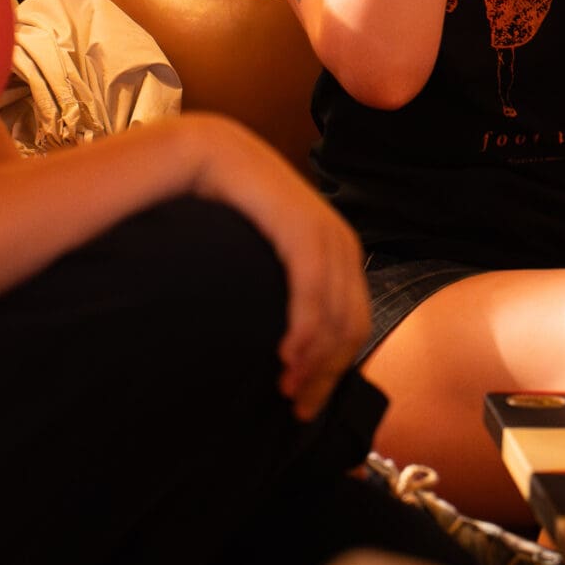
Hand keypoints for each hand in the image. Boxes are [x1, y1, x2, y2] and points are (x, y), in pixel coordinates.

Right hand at [187, 115, 371, 420]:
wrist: (210, 156)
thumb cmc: (229, 213)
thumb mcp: (266, 259)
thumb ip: (283, 294)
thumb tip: (282, 351)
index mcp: (340, 255)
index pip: (354, 325)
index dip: (333, 370)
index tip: (305, 404)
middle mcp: (342, 246)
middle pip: (351, 327)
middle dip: (327, 374)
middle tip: (297, 407)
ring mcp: (327, 236)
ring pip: (335, 314)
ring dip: (314, 359)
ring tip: (287, 387)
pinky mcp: (302, 229)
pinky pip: (313, 290)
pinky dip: (305, 328)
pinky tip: (287, 354)